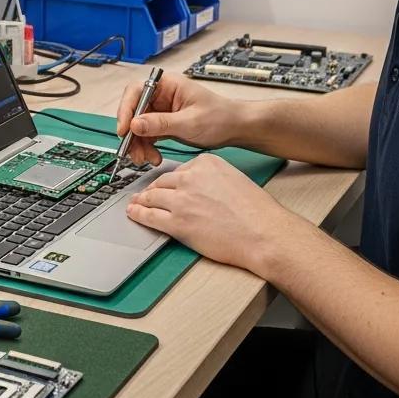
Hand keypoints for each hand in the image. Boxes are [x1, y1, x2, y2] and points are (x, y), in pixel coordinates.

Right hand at [116, 73, 241, 163]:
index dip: (126, 109)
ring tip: (146, 159)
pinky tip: (153, 157)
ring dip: (138, 144)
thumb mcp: (189, 122)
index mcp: (167, 85)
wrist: (234, 129)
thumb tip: (135, 125)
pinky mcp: (162, 124)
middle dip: (132, 133)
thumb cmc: (219, 117)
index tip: (124, 129)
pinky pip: (146, 136)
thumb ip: (161, 123)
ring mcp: (160, 110)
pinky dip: (146, 148)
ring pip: (137, 126)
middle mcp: (160, 96)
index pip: (136, 91)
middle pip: (133, 111)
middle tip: (132, 151)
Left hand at [126, 153, 289, 272]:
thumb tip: (198, 189)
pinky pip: (150, 216)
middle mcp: (190, 178)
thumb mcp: (233, 179)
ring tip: (135, 203)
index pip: (178, 170)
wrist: (264, 233)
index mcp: (205, 163)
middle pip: (162, 182)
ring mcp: (182, 200)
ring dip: (141, 201)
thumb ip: (211, 179)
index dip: (169, 182)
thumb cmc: (257, 212)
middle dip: (152, 190)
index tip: (164, 186)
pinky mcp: (178, 223)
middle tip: (144, 195)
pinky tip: (134, 214)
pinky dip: (138, 215)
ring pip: (152, 197)